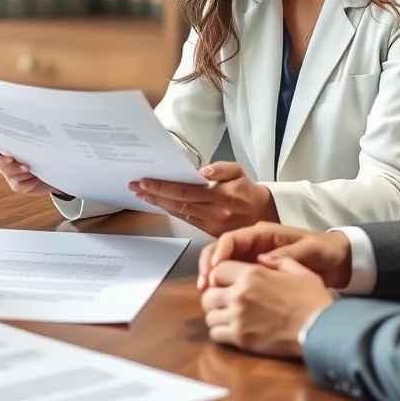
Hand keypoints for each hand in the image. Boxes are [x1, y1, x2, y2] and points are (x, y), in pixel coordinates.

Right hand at [0, 135, 71, 199]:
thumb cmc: (46, 146)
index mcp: (6, 141)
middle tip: (12, 160)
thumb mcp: (41, 137)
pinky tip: (36, 179)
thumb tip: (38, 121)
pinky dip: (27, 183)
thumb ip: (34, 131)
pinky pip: (17, 186)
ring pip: (7, 173)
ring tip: (32, 169)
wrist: (57, 167)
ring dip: (20, 172)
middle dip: (2, 161)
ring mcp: (9, 171)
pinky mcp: (17, 183)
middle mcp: (4, 156)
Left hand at [129, 161, 278, 235]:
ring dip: (158, 204)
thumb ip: (221, 168)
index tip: (145, 182)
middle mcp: (214, 212)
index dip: (163, 187)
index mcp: (221, 196)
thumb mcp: (238, 172)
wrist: (265, 215)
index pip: (185, 191)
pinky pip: (186, 219)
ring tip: (141, 195)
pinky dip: (171, 211)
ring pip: (179, 212)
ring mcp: (211, 224)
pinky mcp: (209, 232)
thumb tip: (202, 171)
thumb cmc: (248, 191)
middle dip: (154, 195)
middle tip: (135, 187)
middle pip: (178, 203)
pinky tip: (159, 204)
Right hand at [197, 223, 352, 289]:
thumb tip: (263, 260)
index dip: (218, 252)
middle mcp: (253, 245)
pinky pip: (233, 278)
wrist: (338, 261)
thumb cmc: (323, 250)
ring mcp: (253, 260)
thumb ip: (287, 253)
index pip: (231, 238)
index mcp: (262, 234)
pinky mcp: (256, 275)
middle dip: (208, 266)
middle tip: (203, 285)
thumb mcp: (309, 249)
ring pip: (223, 265)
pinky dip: (224, 287)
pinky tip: (221, 300)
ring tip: (206, 294)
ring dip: (212, 278)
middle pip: (220, 251)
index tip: (212, 269)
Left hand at [201, 257, 333, 357]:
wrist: (320, 329)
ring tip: (227, 316)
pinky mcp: (241, 339)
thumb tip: (262, 257)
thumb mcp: (299, 270)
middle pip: (208, 294)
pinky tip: (231, 330)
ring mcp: (238, 317)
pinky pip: (216, 334)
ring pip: (209, 316)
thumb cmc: (313, 300)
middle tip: (223, 301)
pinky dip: (220, 332)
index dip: (219, 275)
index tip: (224, 282)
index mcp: (251, 274)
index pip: (217, 270)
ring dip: (216, 315)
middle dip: (214, 296)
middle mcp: (240, 294)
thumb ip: (278, 261)